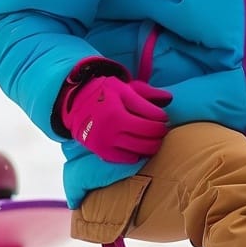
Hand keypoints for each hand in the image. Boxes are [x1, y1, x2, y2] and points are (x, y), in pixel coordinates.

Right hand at [57, 61, 171, 162]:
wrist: (76, 105)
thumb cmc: (104, 93)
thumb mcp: (124, 87)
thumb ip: (147, 93)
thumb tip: (169, 98)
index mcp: (118, 111)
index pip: (152, 119)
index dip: (162, 118)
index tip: (162, 117)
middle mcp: (112, 129)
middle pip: (149, 137)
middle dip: (160, 133)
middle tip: (161, 129)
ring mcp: (106, 143)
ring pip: (141, 150)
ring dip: (152, 145)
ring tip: (153, 138)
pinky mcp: (102, 152)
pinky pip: (127, 159)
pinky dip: (137, 154)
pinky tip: (138, 146)